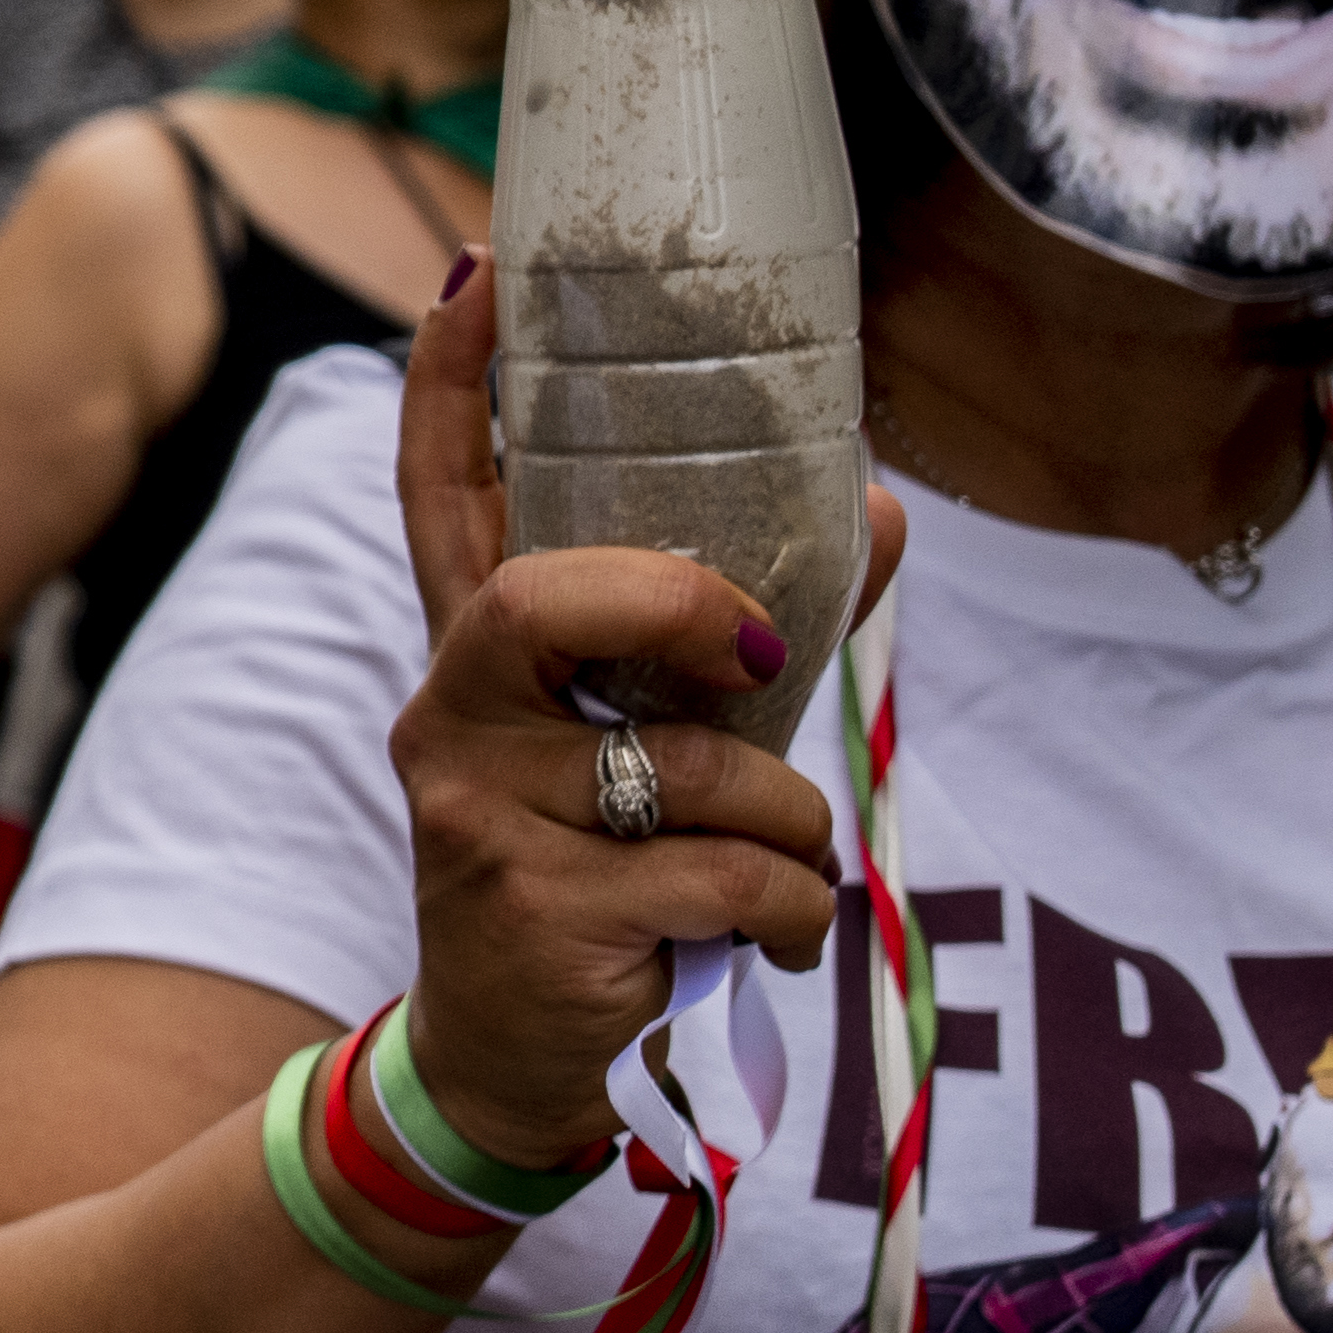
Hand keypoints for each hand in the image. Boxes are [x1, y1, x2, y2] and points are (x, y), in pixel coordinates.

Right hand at [378, 266, 892, 1167]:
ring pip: (698, 772)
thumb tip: (889, 511)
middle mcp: (452, 717)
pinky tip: (758, 946)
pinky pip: (735, 880)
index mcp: (480, 660)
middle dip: (680, 610)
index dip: (452, 387)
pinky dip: (791, 915)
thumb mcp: (662, 749)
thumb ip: (749, 640)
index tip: (477, 270)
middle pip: (544, 600)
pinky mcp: (537, 912)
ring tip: (766, 870)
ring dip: (786, 828)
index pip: (443, 499)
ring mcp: (481, 815)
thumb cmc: (605, 876)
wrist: (511, 1062)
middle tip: (757, 655)